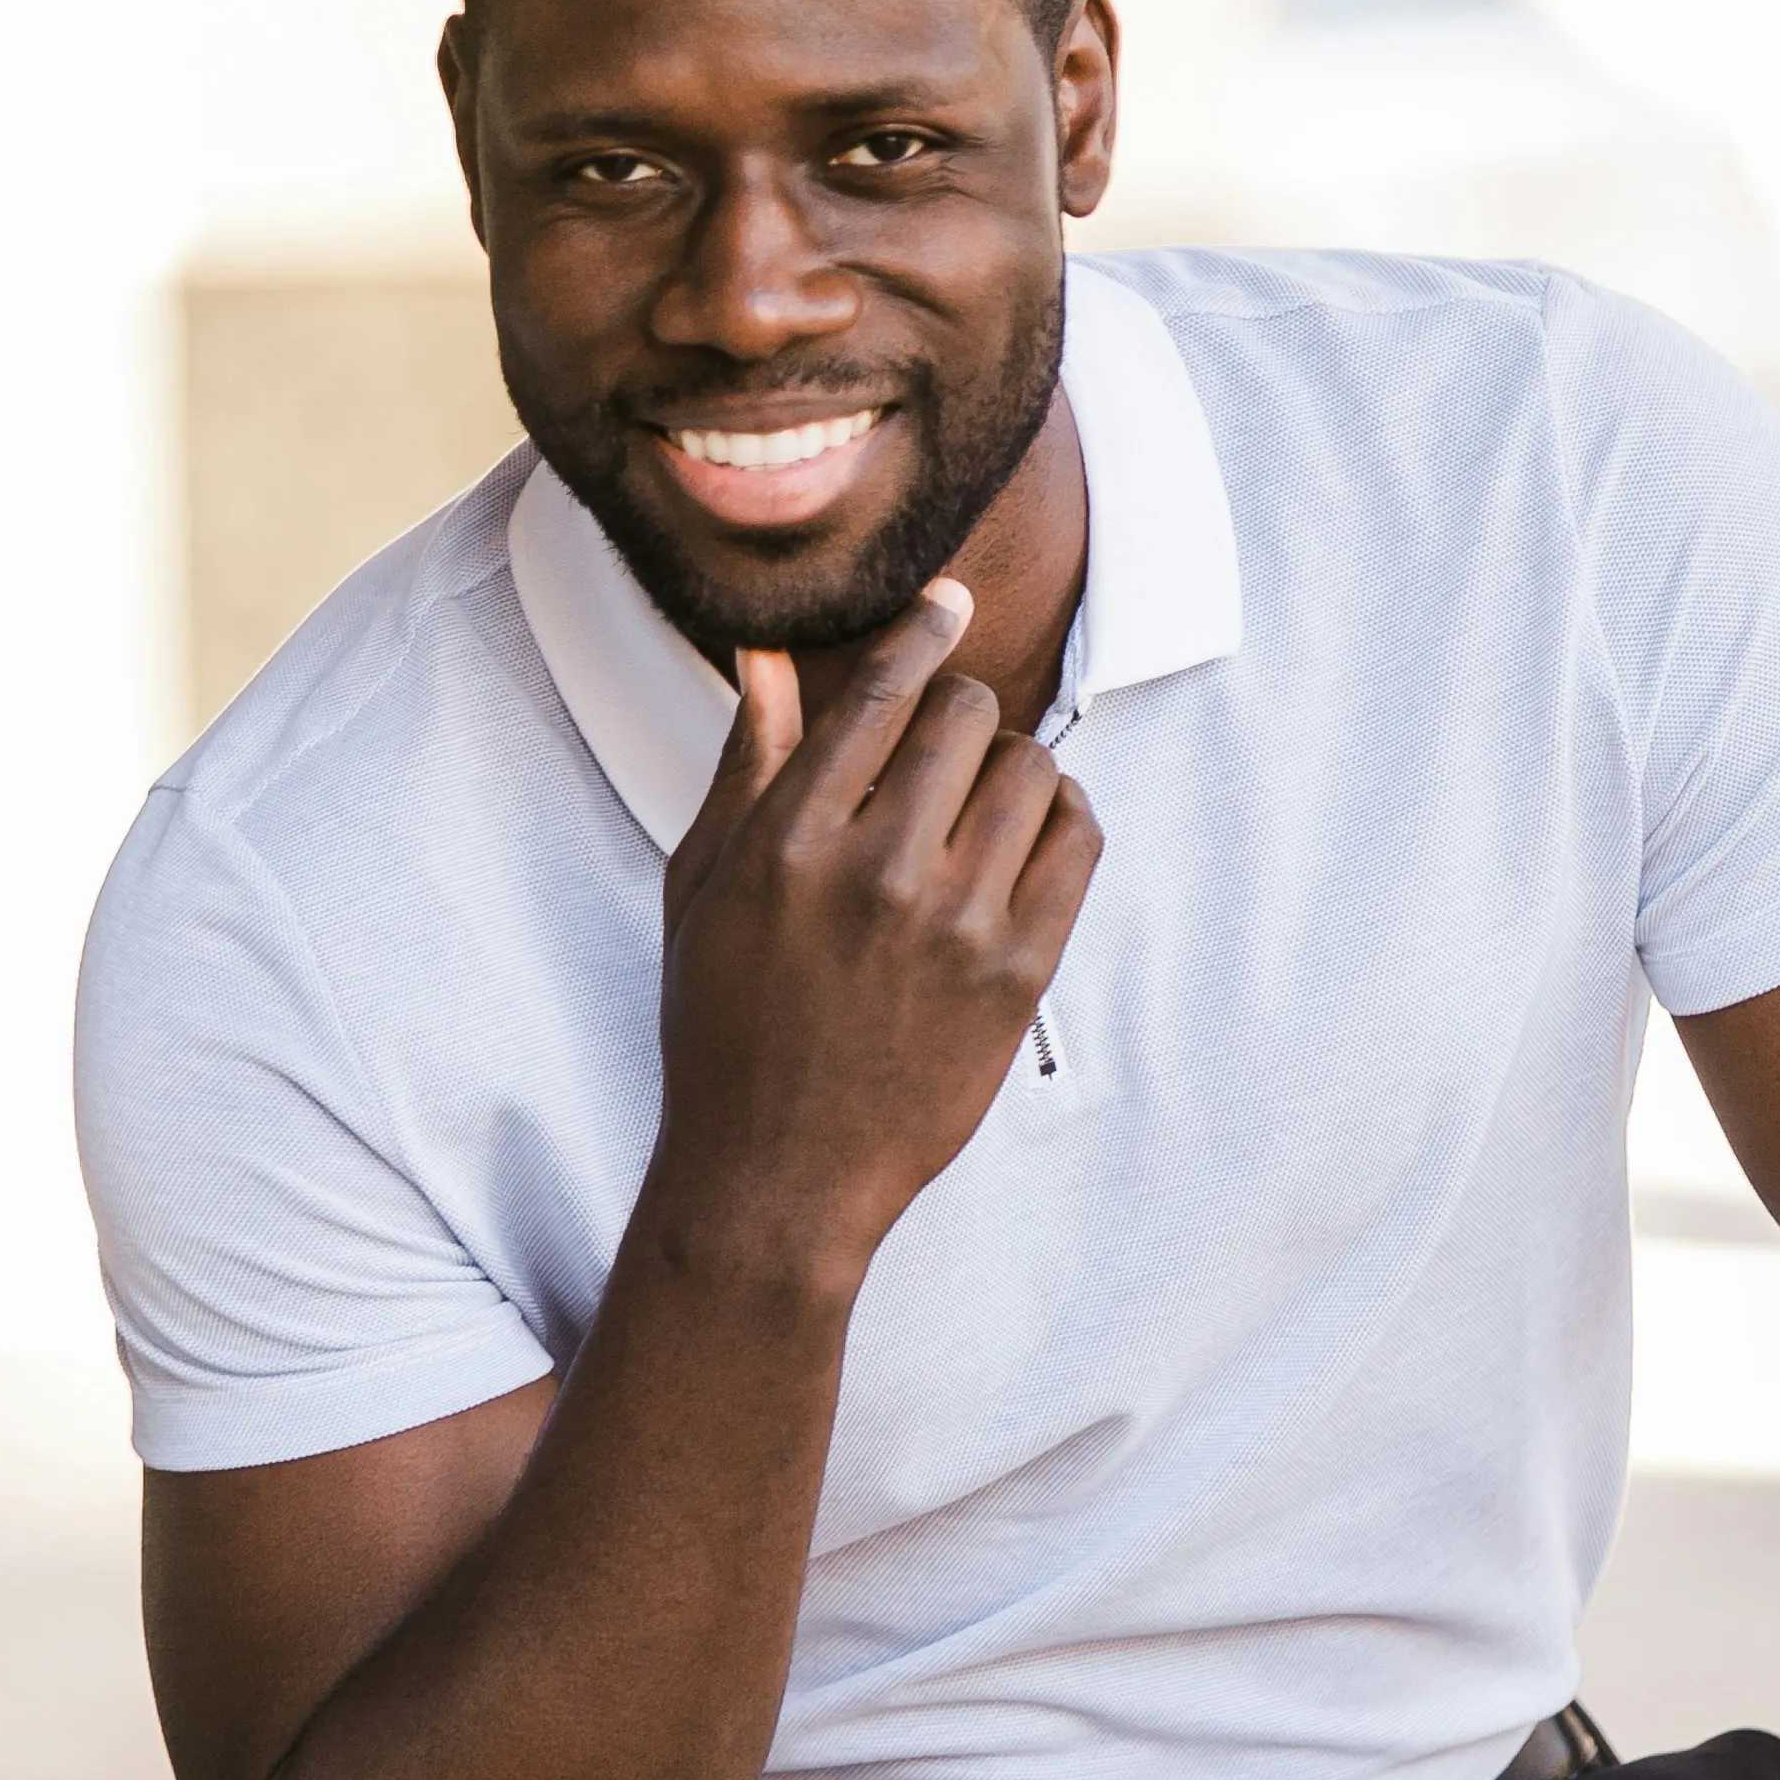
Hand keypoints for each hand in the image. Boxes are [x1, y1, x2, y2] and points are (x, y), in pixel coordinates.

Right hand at [653, 580, 1102, 1286]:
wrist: (778, 1175)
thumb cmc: (724, 1028)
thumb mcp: (702, 890)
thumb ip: (744, 766)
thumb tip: (763, 656)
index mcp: (788, 844)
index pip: (877, 695)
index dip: (921, 632)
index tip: (948, 603)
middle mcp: (876, 874)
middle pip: (964, 716)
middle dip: (960, 710)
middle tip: (949, 741)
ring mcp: (956, 927)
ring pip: (1031, 771)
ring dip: (1012, 766)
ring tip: (982, 801)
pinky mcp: (1018, 977)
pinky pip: (1077, 847)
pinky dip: (1064, 821)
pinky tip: (1033, 835)